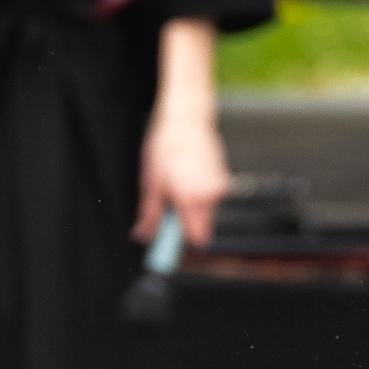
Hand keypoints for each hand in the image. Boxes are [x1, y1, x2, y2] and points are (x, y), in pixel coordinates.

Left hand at [135, 112, 229, 246]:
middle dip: (184, 228)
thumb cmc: (167, 147)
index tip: (168, 247)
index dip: (181, 245)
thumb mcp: (151, 184)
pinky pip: (211, 200)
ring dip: (191, 211)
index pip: (195, 239)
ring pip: (207, 215)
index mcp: (192, 198)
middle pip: (202, 229)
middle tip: (167, 215)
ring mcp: (220, 187)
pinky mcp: (224, 180)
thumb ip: (150, 215)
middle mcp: (211, 195)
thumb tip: (143, 236)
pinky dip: (199, 198)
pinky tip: (186, 181)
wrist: (187, 120)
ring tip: (176, 190)